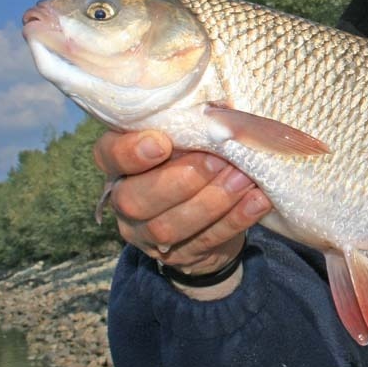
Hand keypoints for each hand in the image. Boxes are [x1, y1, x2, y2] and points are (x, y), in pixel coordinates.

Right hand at [93, 130, 271, 276]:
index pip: (109, 155)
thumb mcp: (189, 139)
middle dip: (181, 180)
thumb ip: (194, 127)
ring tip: (244, 179)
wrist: (209, 216)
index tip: (162, 143)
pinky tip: (258, 200)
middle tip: (219, 161)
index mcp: (120, 163)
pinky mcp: (180, 256)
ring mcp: (147, 234)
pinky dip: (236, 220)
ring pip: (169, 226)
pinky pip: (206, 241)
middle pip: (135, 198)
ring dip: (212, 201)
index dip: (131, 152)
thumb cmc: (196, 159)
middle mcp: (125, 200)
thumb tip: (223, 111)